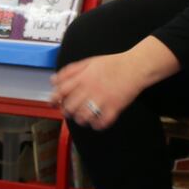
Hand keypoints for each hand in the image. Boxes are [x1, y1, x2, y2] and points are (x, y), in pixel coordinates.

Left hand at [49, 39, 178, 129]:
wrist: (135, 67)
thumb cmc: (112, 64)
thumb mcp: (88, 62)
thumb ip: (70, 71)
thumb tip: (53, 80)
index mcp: (82, 78)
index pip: (61, 91)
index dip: (54, 99)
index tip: (53, 103)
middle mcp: (90, 89)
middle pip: (70, 107)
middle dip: (67, 111)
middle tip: (71, 111)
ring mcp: (102, 100)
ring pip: (83, 118)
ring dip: (81, 119)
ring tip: (84, 116)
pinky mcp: (114, 108)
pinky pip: (101, 123)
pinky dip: (97, 125)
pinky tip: (97, 121)